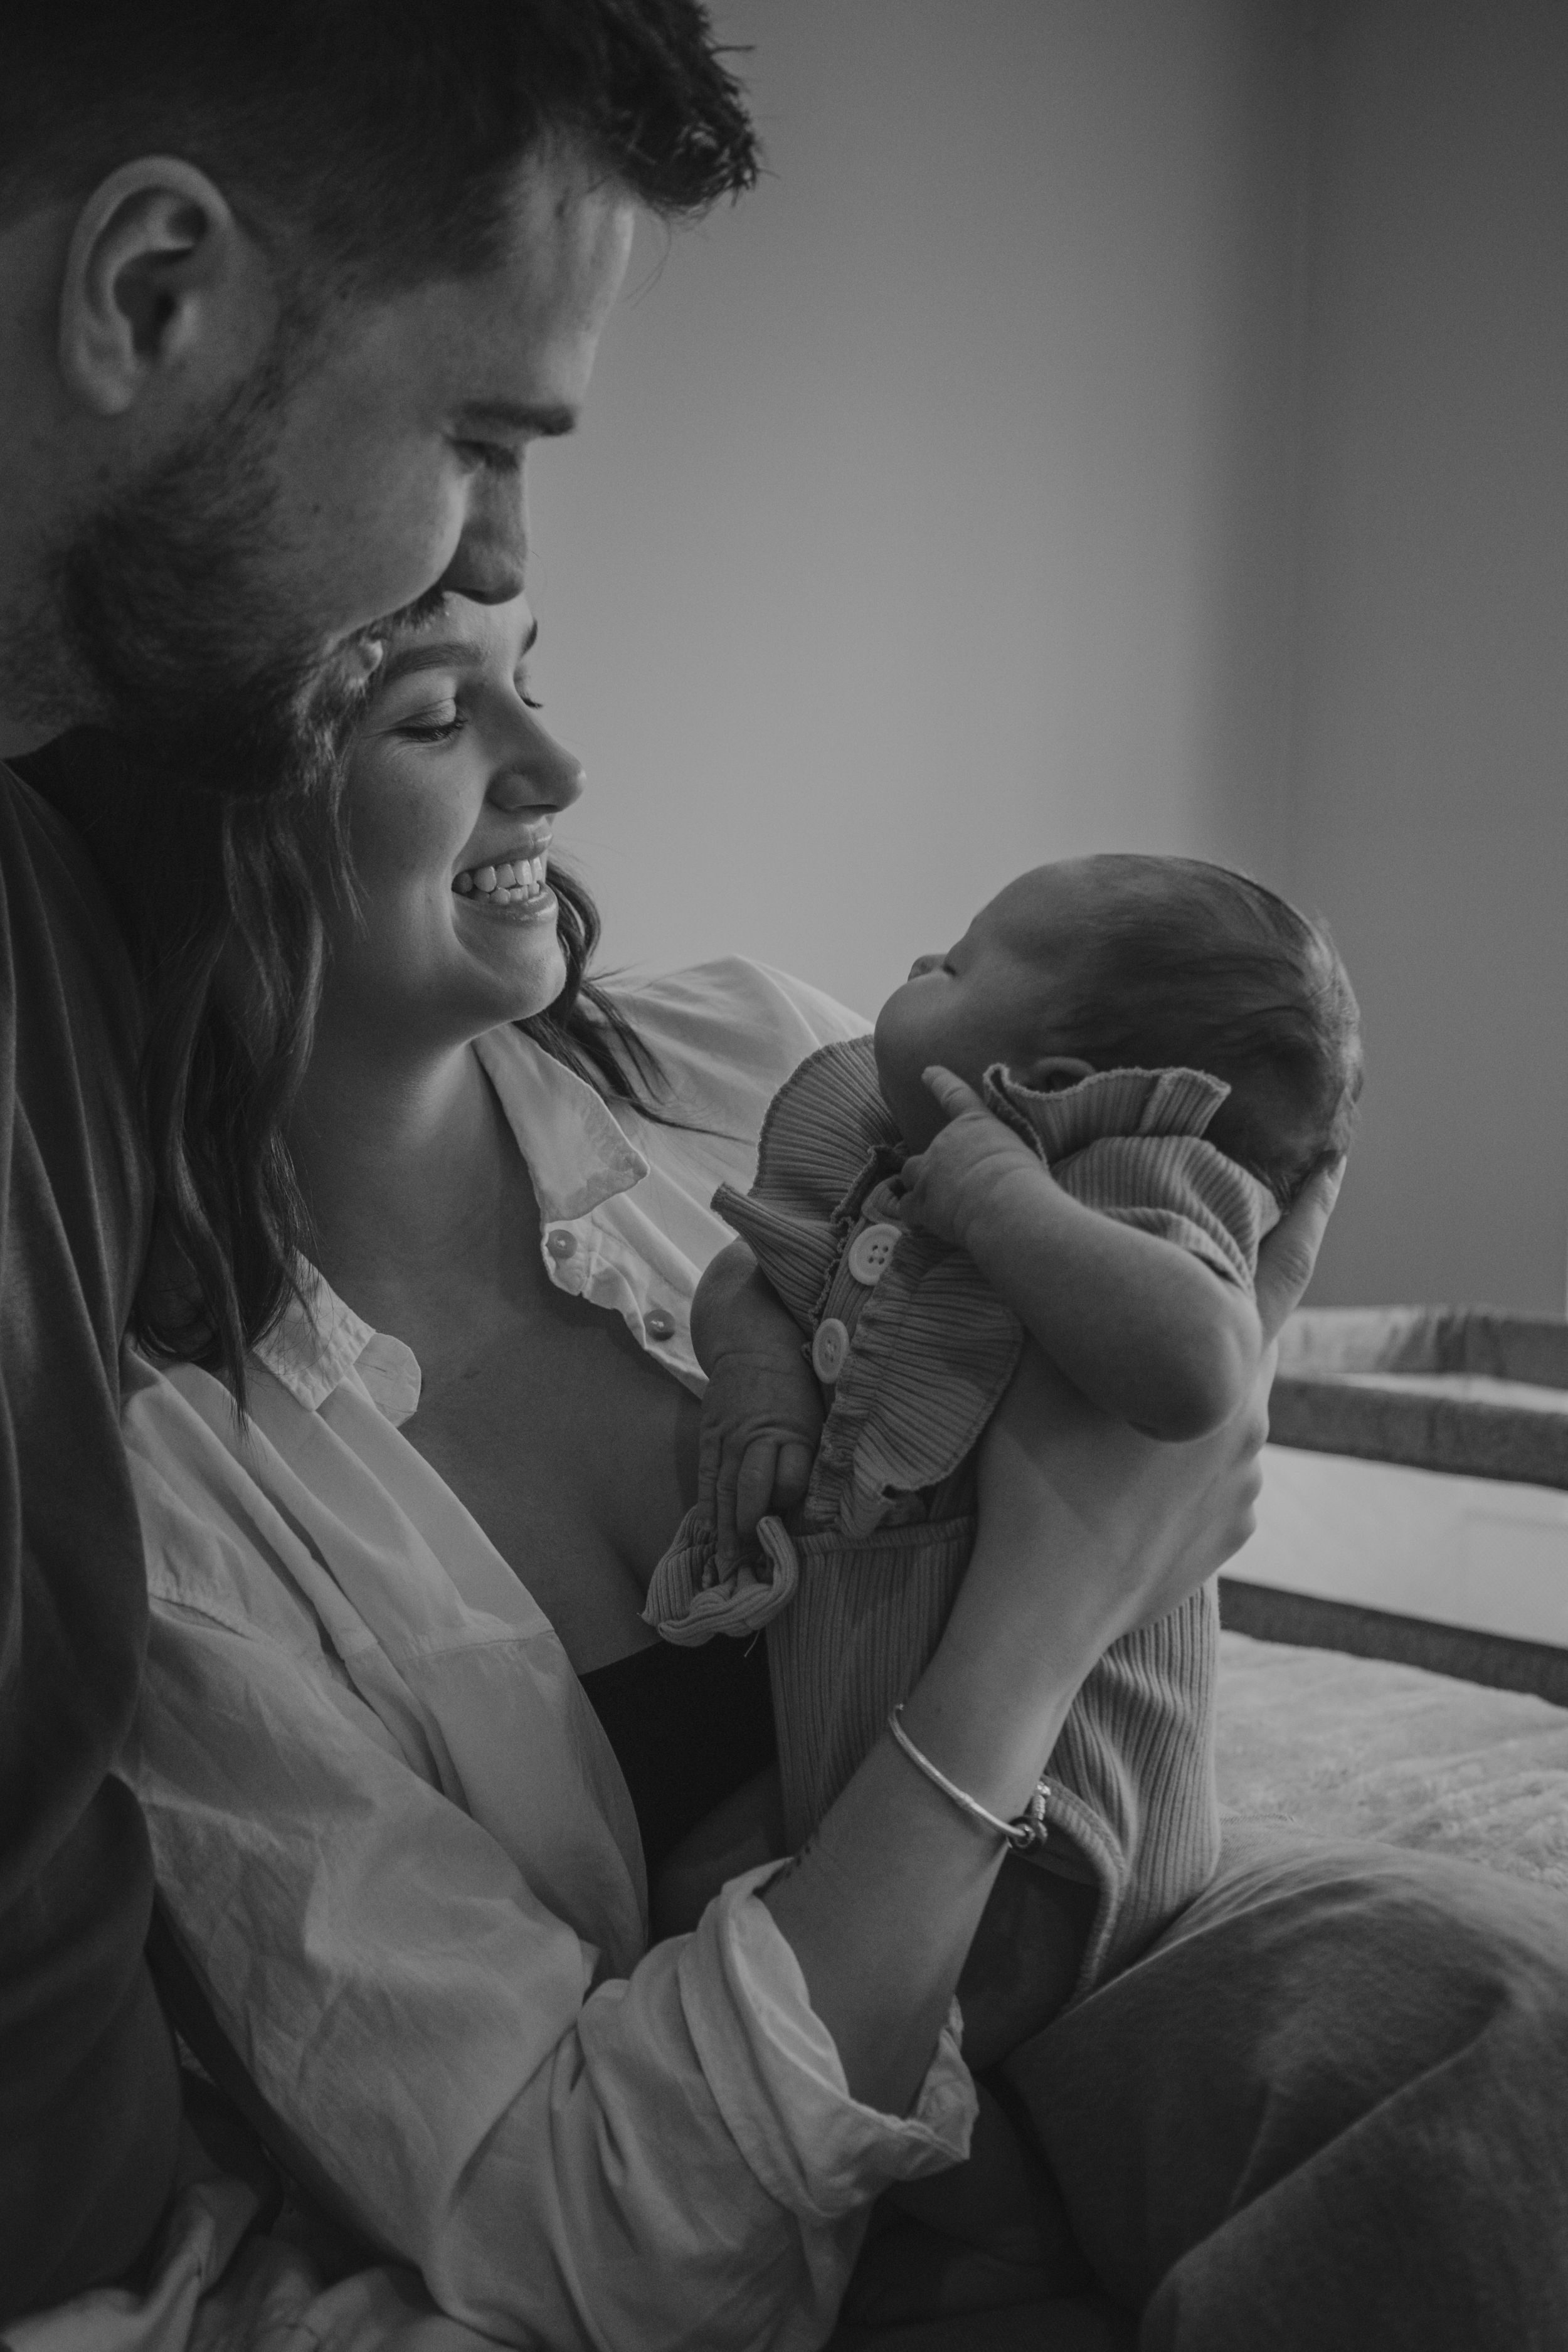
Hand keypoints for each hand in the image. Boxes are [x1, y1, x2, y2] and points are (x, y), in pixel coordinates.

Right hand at [697, 1336, 823, 1570]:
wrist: (752, 1343)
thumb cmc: (794, 1383)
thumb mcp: (816, 1412)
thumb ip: (811, 1453)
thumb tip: (813, 1501)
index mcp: (794, 1431)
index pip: (790, 1479)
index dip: (789, 1504)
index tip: (790, 1526)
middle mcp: (758, 1436)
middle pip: (751, 1488)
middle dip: (750, 1527)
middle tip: (750, 1560)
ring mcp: (729, 1435)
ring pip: (725, 1487)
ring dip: (725, 1526)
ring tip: (727, 1558)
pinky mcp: (709, 1434)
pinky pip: (706, 1474)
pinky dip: (706, 1504)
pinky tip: (708, 1528)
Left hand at [899, 1066, 1048, 1250]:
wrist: (1007, 1204)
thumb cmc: (1025, 1180)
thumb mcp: (1021, 1155)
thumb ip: (1004, 1155)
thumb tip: (1006, 1173)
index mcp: (975, 1124)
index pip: (955, 1095)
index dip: (940, 1082)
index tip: (927, 1072)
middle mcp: (946, 1142)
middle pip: (930, 1149)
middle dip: (937, 1165)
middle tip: (955, 1185)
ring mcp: (930, 1171)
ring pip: (910, 1174)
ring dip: (918, 1186)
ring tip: (933, 1201)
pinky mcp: (922, 1202)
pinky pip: (907, 1208)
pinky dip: (913, 1215)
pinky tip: (923, 1224)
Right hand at [967, 1154, 1340, 1641]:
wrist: (1042, 1605)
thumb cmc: (1033, 1464)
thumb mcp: (1037, 1353)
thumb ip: (1069, 1287)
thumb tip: (1056, 1232)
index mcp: (1223, 1354)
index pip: (1287, 1261)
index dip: (1312, 1209)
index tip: (1334, 1165)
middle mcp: (1255, 1412)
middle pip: (1247, 1337)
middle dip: (1215, 1313)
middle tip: (1170, 1300)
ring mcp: (1248, 1481)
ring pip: (1224, 1411)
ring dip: (1186, 1396)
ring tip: (1117, 1415)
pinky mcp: (1233, 1533)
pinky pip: (1214, 1477)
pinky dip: (1182, 1464)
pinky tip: (1128, 1475)